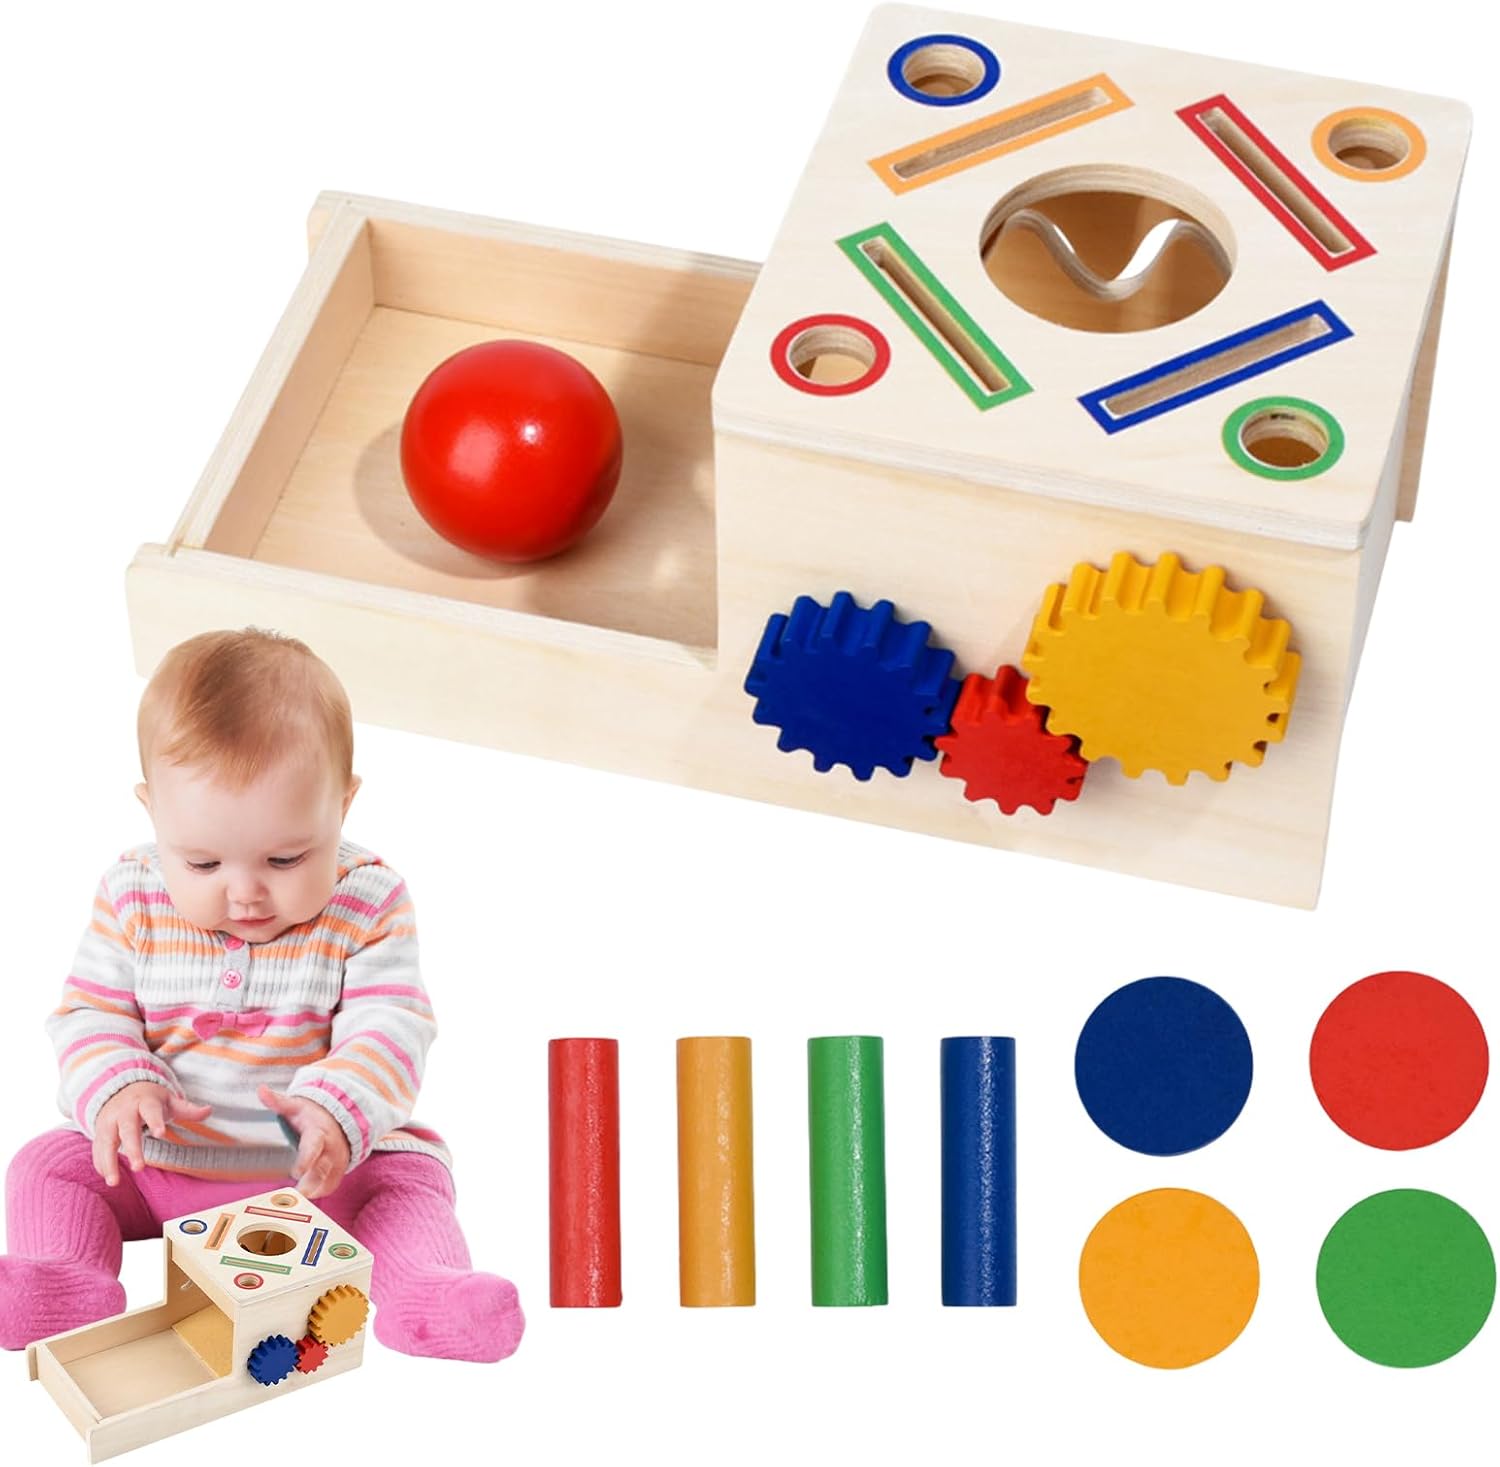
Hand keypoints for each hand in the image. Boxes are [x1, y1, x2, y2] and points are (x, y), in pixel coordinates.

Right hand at [93, 1082, 212, 1185]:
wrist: (121, 1089)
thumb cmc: (150, 1099)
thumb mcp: (169, 1100)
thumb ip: (187, 1109)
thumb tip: (209, 1110)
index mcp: (145, 1101)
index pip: (151, 1110)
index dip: (155, 1121)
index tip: (160, 1133)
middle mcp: (124, 1111)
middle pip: (127, 1129)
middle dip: (132, 1148)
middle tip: (139, 1168)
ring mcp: (109, 1122)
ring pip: (106, 1141)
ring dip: (108, 1162)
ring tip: (114, 1182)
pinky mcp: (99, 1132)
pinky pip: (97, 1149)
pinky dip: (100, 1163)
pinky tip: (107, 1177)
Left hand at [258, 1086, 351, 1198]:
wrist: (340, 1120)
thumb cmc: (312, 1116)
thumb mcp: (296, 1106)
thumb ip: (279, 1101)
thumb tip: (261, 1090)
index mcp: (319, 1132)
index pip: (314, 1146)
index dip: (306, 1160)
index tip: (296, 1172)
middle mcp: (331, 1149)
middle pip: (322, 1169)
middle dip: (309, 1184)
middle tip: (294, 1196)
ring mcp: (337, 1162)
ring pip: (327, 1181)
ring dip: (311, 1192)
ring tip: (294, 1201)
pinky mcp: (338, 1172)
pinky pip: (329, 1187)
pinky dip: (317, 1194)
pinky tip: (303, 1198)